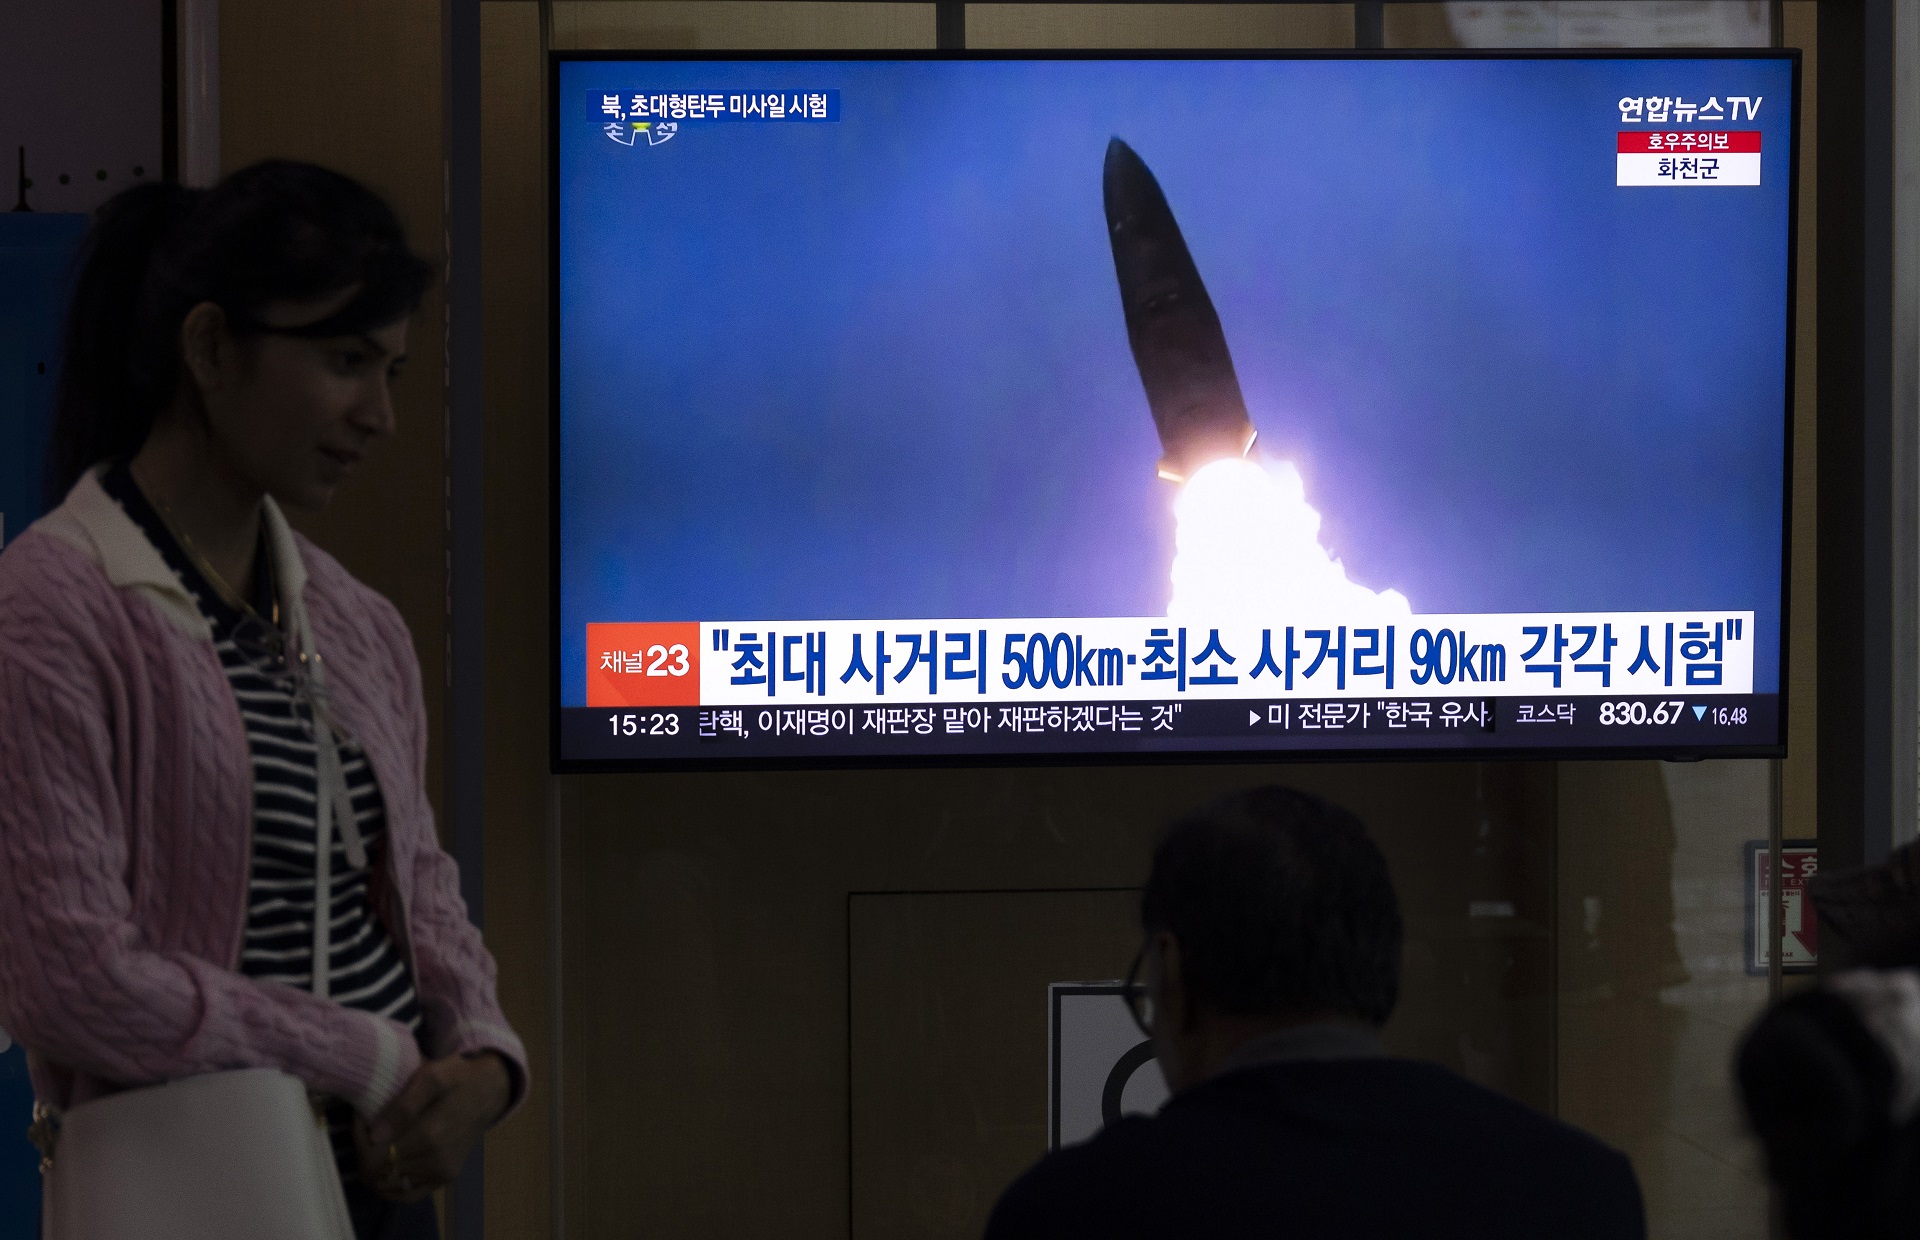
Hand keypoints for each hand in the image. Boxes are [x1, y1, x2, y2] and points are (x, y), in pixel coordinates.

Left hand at [357, 1052, 511, 1201]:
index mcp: (430, 1135)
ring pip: (389, 1184)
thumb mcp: (431, 1076)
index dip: (359, 1140)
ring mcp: (442, 1172)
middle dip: (364, 1152)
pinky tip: (387, 1166)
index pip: (375, 1157)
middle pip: (379, 1172)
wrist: (490, 1090)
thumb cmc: (457, 1077)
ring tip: (378, 1142)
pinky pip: (408, 1195)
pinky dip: (391, 1185)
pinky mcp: (446, 1177)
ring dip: (376, 1166)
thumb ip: (403, 1106)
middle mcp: (436, 1160)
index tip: (361, 1119)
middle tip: (366, 1129)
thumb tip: (375, 1136)